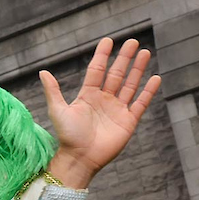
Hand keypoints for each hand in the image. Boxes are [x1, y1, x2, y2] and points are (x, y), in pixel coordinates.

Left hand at [41, 37, 159, 187]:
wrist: (80, 158)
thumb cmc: (67, 136)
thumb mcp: (58, 110)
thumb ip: (53, 91)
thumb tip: (43, 72)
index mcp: (87, 95)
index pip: (97, 70)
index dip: (102, 56)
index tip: (108, 40)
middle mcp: (104, 100)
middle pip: (117, 74)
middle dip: (124, 58)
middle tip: (132, 41)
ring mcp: (117, 109)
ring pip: (130, 85)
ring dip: (138, 69)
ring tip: (144, 52)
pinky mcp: (128, 121)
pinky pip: (141, 103)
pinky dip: (148, 91)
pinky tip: (155, 78)